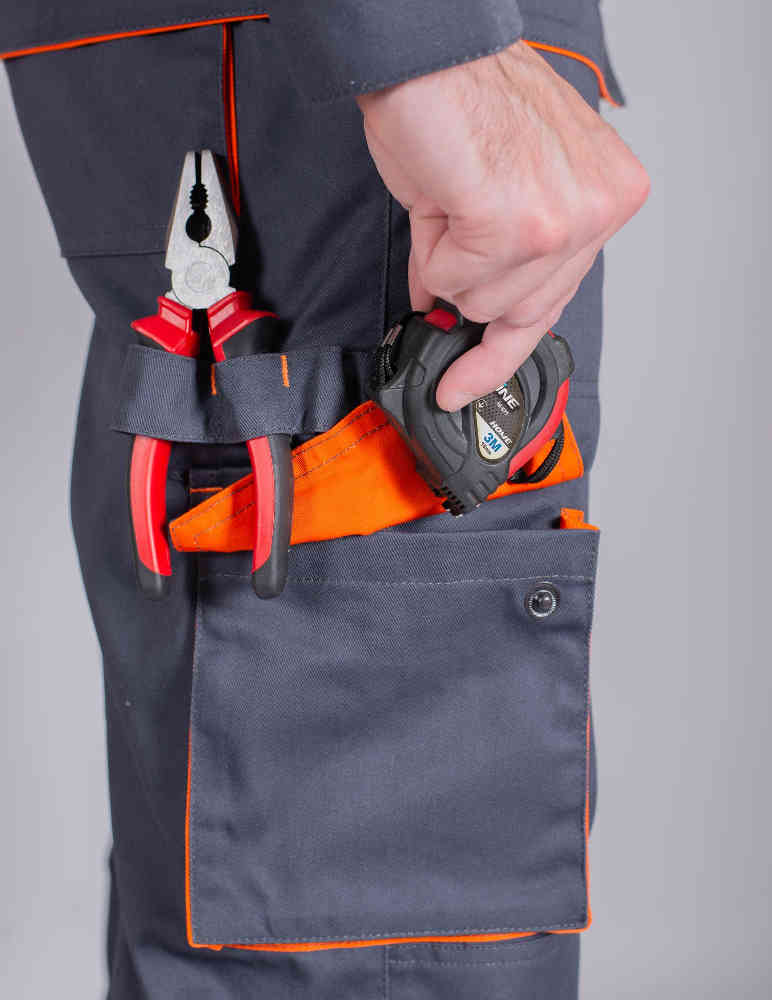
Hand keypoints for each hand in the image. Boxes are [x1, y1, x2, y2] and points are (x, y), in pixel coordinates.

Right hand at [356, 41, 648, 410]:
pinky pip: (453, 282)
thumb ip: (493, 257)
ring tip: (452, 194)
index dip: (503, 349)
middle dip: (469, 287)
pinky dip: (431, 250)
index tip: (466, 381)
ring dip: (447, 260)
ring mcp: (564, 221)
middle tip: (446, 239)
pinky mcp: (519, 226)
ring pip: (482, 301)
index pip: (556, 301)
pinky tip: (443, 197)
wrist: (425, 54)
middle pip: (519, 311)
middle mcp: (599, 209)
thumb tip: (451, 305)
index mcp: (604, 196)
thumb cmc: (457, 103)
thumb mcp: (496, 188)